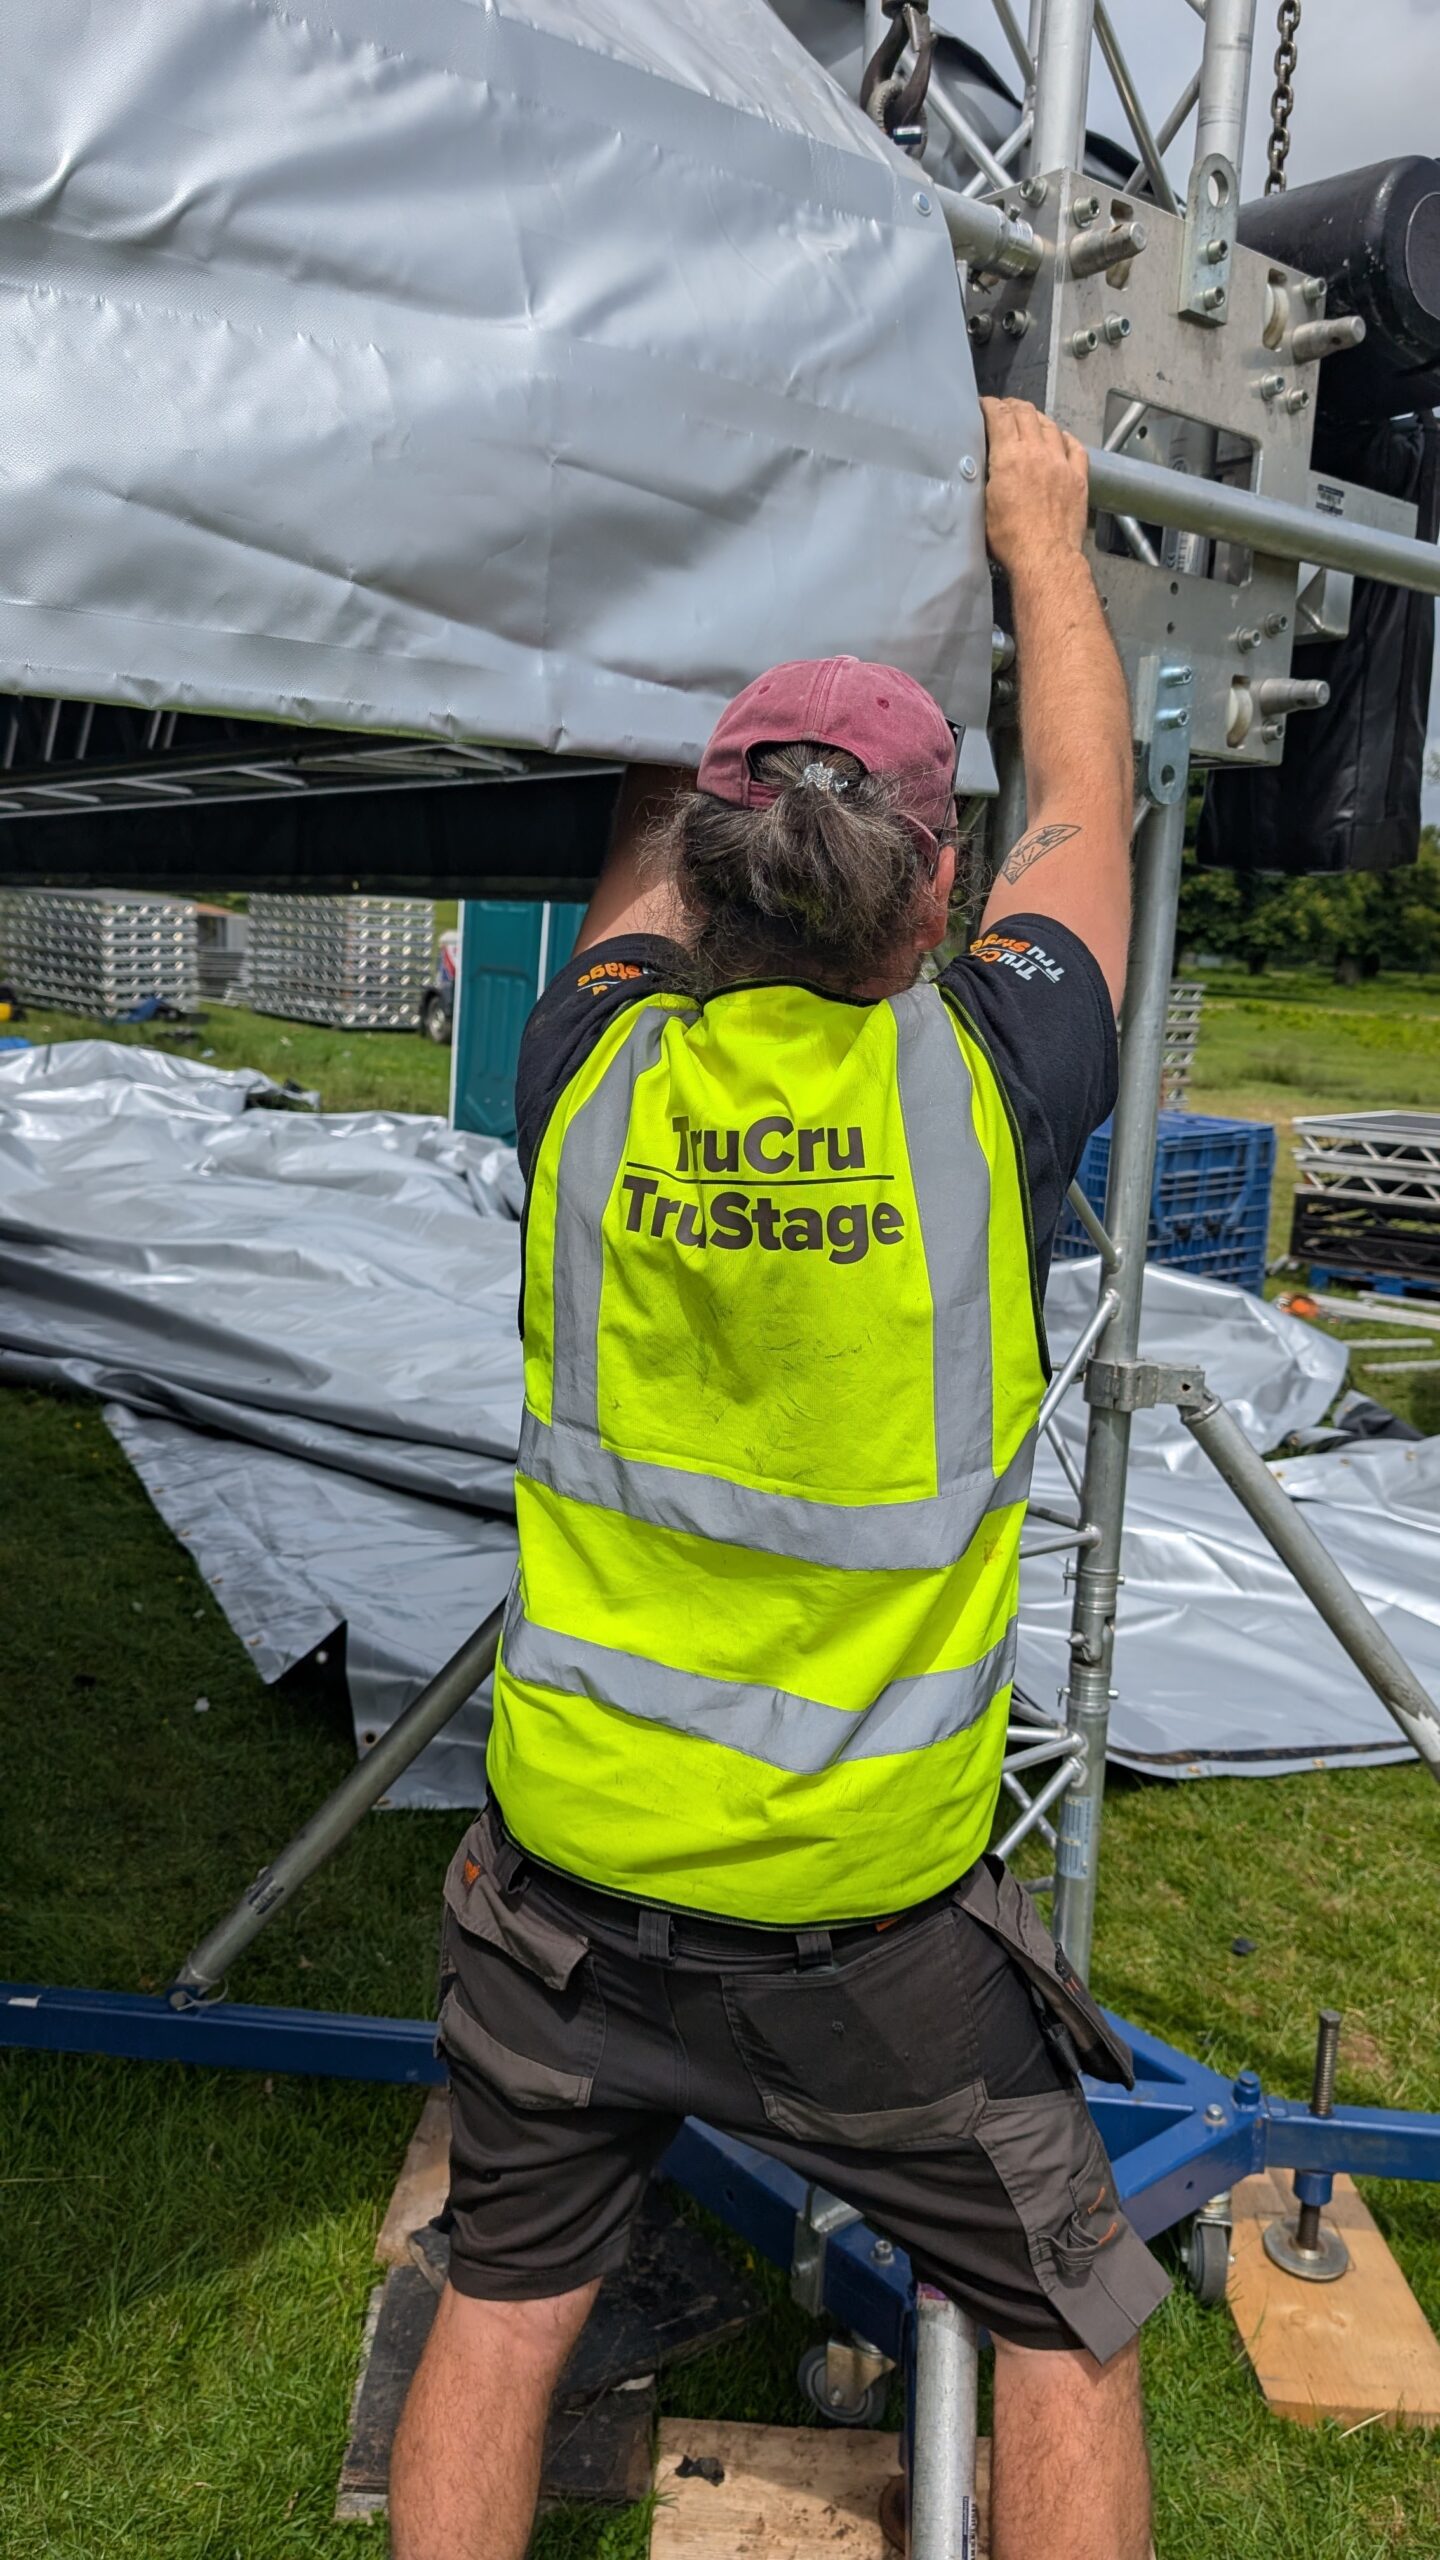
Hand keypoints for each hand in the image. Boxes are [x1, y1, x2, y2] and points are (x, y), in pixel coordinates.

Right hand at [979, 397, 1088, 580]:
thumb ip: (986, 477)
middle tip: (1005, 409)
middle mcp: (1037, 452)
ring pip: (1051, 426)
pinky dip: (1065, 438)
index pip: (1000, 416)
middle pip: (1026, 413)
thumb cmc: (1010, 539)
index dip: (990, 405)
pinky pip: (1075, 447)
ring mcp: (1061, 463)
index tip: (984, 405)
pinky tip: (1060, 439)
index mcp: (1010, 456)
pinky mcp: (1078, 478)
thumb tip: (984, 464)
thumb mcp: (984, 506)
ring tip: (1030, 421)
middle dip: (1013, 406)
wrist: (1045, 558)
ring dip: (1038, 419)